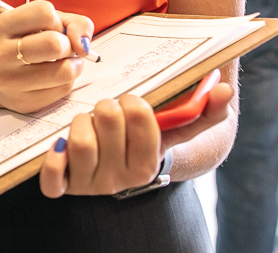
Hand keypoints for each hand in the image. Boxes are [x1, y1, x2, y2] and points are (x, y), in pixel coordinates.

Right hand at [0, 0, 94, 114]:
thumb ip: (70, 22)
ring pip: (65, 71)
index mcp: (1, 26)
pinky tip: (54, 77)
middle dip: (69, 45)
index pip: (44, 12)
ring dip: (74, 64)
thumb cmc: (21, 44)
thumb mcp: (38, 23)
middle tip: (62, 48)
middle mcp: (0, 54)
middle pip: (55, 44)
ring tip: (63, 62)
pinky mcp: (23, 102)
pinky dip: (67, 81)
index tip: (52, 28)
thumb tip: (83, 43)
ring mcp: (10, 81)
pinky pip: (63, 89)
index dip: (57, 20)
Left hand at [39, 80, 234, 196]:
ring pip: (79, 140)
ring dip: (80, 121)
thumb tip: (226, 90)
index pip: (139, 115)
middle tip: (107, 112)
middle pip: (106, 119)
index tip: (131, 102)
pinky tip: (60, 144)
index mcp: (148, 166)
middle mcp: (120, 180)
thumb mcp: (173, 130)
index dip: (132, 101)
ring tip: (87, 124)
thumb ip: (204, 112)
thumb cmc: (142, 141)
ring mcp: (90, 185)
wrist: (119, 171)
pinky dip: (53, 158)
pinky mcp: (63, 188)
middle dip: (105, 106)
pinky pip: (52, 179)